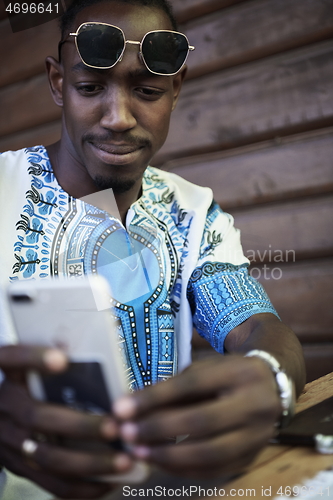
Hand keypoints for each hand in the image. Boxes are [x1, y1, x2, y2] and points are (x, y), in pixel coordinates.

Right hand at [0, 345, 132, 498]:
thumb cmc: (18, 380)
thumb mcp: (23, 363)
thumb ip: (43, 353)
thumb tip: (72, 345)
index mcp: (6, 375)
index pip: (12, 360)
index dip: (34, 358)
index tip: (62, 359)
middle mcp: (4, 408)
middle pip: (38, 417)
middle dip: (80, 425)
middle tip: (115, 427)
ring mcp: (10, 441)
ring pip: (47, 457)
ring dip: (89, 462)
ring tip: (124, 460)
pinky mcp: (19, 466)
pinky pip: (51, 483)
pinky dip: (83, 487)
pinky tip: (111, 482)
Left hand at [114, 355, 280, 477]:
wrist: (271, 387)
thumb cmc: (229, 374)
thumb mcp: (205, 370)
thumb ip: (173, 387)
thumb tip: (131, 406)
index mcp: (240, 373)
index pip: (192, 386)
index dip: (155, 398)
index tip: (121, 408)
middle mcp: (254, 404)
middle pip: (202, 422)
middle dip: (159, 430)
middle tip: (126, 434)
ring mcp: (258, 435)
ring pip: (210, 453)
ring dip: (168, 456)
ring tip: (138, 452)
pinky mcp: (252, 457)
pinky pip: (214, 471)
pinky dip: (183, 469)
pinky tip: (159, 462)